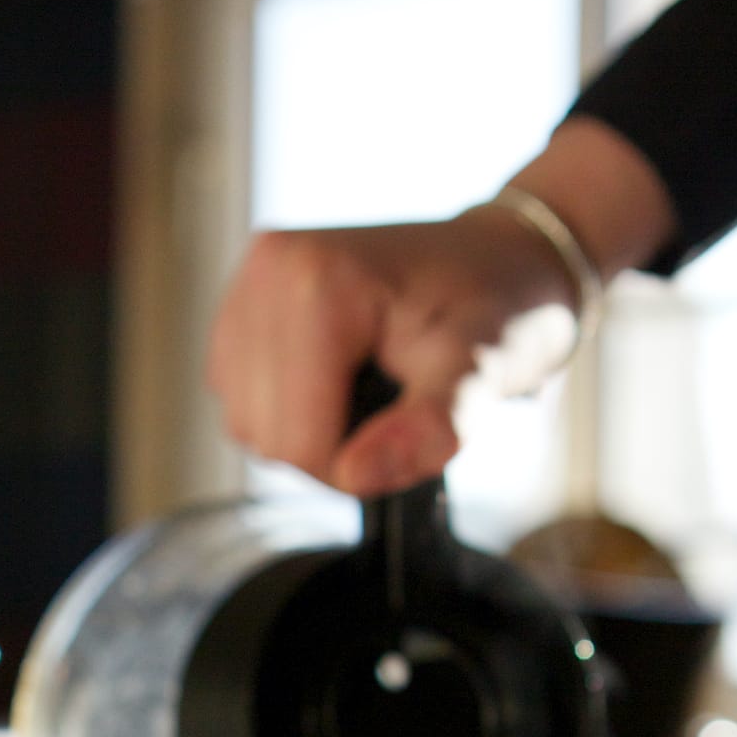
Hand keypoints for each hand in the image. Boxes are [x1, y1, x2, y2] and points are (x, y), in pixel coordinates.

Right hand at [206, 118, 677, 495]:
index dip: (356, 465)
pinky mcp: (238, 311)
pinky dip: (290, 411)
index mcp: (318, 281)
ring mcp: (246, 288)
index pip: (296, 441)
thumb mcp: (486, 370)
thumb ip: (432, 427)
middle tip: (398, 409)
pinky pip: (241, 403)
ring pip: (247, 425)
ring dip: (309, 431)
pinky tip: (339, 380)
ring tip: (372, 390)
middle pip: (265, 436)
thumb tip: (357, 476)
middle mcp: (268, 272)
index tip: (410, 430)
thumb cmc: (498, 308)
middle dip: (332, 447)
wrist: (496, 260)